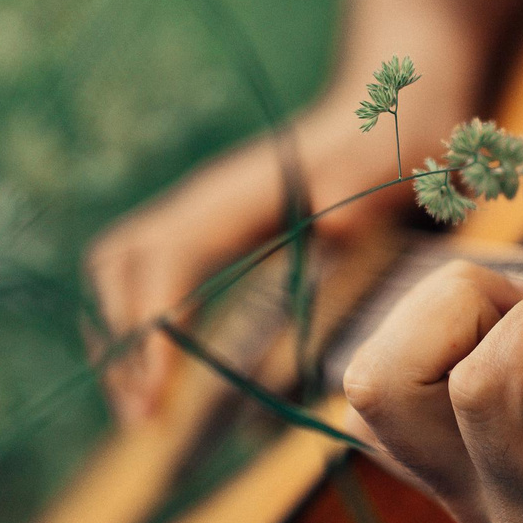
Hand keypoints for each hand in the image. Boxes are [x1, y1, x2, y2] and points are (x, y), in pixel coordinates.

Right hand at [85, 69, 471, 423]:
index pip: (167, 259)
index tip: (157, 395)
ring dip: (121, 335)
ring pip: (124, 266)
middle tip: (146, 417)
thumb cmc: (401, 144)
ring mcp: (205, 211)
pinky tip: (165, 374)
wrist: (399, 105)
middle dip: (123, 340)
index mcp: (242, 192)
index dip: (152, 326)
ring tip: (146, 406)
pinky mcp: (214, 230)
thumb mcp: (400, 170)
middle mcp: (207, 199)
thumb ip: (368, 197)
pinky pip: (149, 272)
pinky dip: (141, 323)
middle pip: (122, 264)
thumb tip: (332, 226)